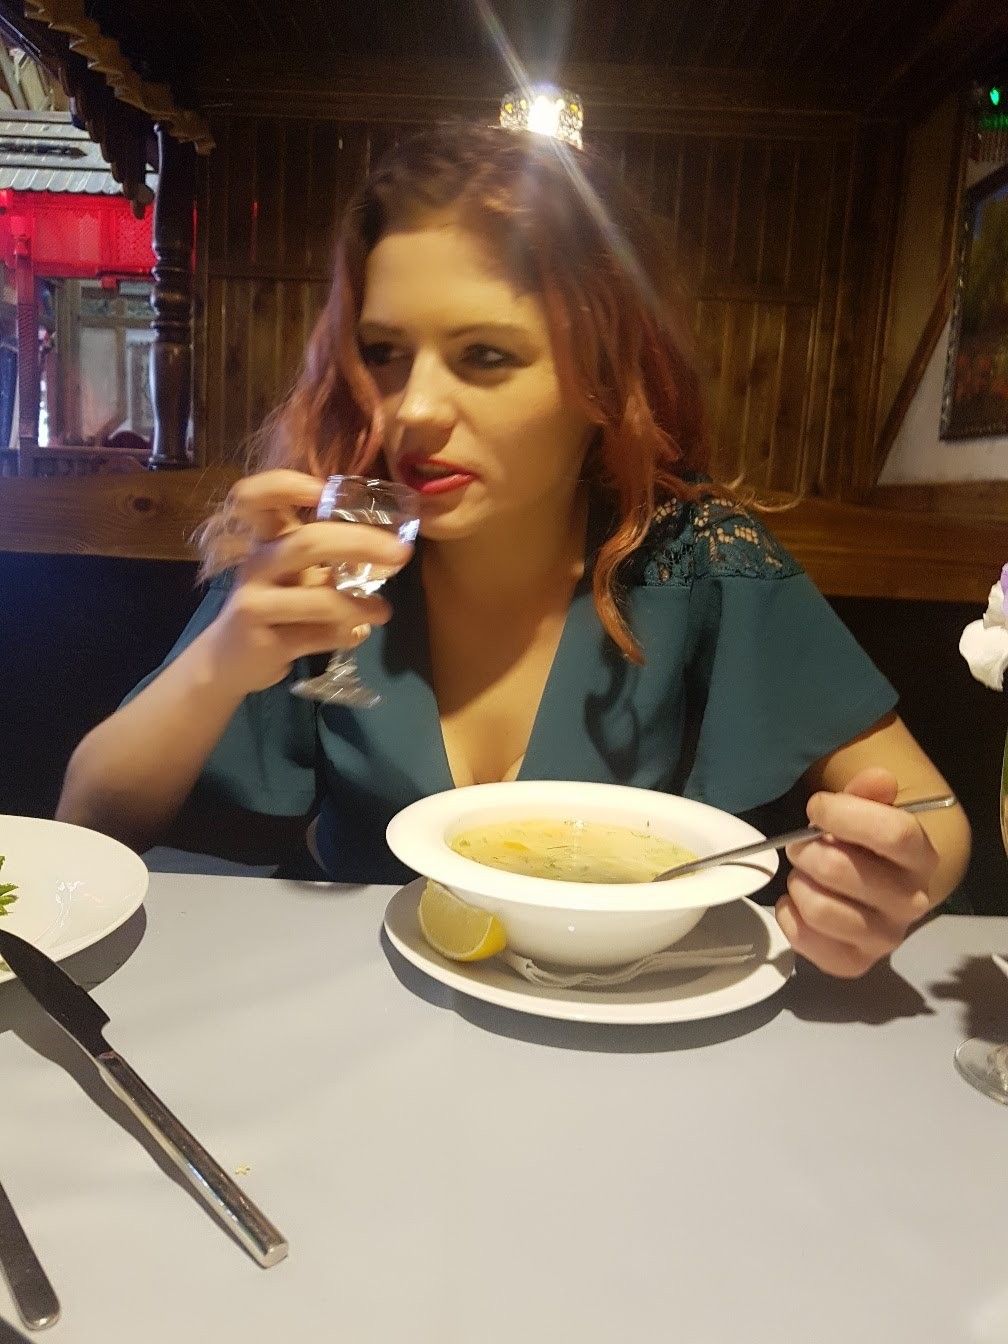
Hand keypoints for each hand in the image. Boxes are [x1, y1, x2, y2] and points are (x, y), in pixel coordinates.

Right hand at [203, 470, 412, 694]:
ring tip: (383, 612)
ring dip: (362, 606)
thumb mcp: (288, 571)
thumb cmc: (271, 604)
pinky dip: (347, 635)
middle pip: (307, 542)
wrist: (228, 660)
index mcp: (264, 540)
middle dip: (361, 543)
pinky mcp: (265, 642)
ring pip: (321, 600)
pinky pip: (319, 636)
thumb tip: (384, 545)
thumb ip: (324, 555)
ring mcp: (256, 603)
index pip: (255, 497)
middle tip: (401, 553)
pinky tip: (357, 635)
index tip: (323, 490)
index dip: (285, 485)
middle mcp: (257, 565)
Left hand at [775, 767, 938, 977]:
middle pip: (842, 870)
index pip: (893, 834)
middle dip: (806, 850)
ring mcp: (885, 938)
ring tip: (804, 876)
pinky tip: (797, 903)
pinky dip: (789, 915)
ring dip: (798, 884)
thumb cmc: (865, 848)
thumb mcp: (868, 812)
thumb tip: (877, 778)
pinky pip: (805, 939)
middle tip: (800, 846)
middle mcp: (911, 902)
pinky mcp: (855, 963)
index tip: (816, 807)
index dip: (845, 814)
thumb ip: (868, 793)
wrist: (874, 893)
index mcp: (921, 858)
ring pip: (819, 908)